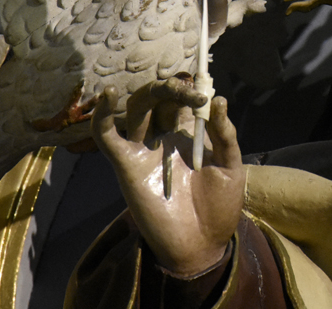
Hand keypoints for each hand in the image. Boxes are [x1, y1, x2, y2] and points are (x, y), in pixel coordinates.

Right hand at [91, 80, 245, 276]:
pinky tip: (107, 97)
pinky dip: (101, 117)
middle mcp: (163, 136)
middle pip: (157, 98)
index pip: (182, 99)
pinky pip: (107, 138)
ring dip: (151, 93)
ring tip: (172, 89)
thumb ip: (224, 135)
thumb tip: (219, 100)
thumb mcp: (231, 167)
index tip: (206, 85)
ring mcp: (143, 149)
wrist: (203, 245)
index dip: (191, 87)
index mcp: (187, 134)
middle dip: (174, 89)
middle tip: (193, 93)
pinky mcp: (127, 165)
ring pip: (135, 109)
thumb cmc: (219, 207)